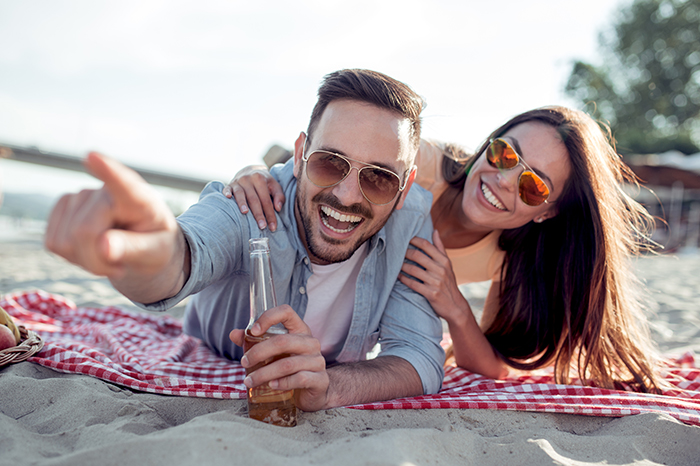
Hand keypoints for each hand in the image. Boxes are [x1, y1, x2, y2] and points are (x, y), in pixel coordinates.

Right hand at [45, 152, 184, 299]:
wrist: (144, 247)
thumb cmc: (155, 246)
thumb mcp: (156, 252)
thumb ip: (133, 248)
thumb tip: (104, 246)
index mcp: (140, 199)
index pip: (123, 184)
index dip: (107, 171)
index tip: (92, 157)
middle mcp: (107, 191)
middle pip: (84, 231)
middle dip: (97, 260)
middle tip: (120, 268)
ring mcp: (81, 195)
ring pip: (65, 241)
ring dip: (86, 260)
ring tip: (109, 256)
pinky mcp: (63, 207)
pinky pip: (54, 243)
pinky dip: (72, 256)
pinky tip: (92, 250)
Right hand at [222, 165, 284, 231]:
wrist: (250, 170)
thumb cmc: (265, 182)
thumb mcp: (274, 186)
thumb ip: (279, 196)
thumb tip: (278, 208)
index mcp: (260, 179)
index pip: (266, 200)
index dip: (270, 214)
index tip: (272, 227)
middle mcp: (248, 179)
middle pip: (254, 199)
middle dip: (258, 214)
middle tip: (262, 226)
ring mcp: (238, 181)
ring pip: (240, 194)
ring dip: (242, 203)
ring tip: (245, 213)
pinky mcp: (230, 184)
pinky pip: (227, 188)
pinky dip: (227, 192)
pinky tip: (227, 197)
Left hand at [229, 305, 328, 411]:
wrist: (312, 391)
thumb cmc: (291, 368)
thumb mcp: (273, 353)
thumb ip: (254, 343)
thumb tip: (234, 334)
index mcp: (299, 330)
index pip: (287, 312)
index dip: (269, 317)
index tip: (253, 331)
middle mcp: (311, 343)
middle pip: (283, 341)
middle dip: (259, 352)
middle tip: (244, 362)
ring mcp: (317, 361)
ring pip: (288, 364)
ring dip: (264, 373)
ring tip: (250, 381)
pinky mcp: (320, 379)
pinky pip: (300, 379)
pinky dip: (282, 383)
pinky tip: (272, 386)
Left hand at [399, 230, 468, 323]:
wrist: (455, 306)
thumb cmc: (448, 282)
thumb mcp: (447, 264)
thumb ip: (440, 248)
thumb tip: (434, 231)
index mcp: (444, 261)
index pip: (426, 245)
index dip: (413, 240)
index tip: (405, 239)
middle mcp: (440, 270)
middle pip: (418, 255)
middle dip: (405, 252)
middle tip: (397, 252)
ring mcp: (436, 282)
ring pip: (413, 270)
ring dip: (402, 266)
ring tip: (395, 264)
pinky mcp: (431, 293)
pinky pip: (413, 284)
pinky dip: (404, 279)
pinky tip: (398, 276)